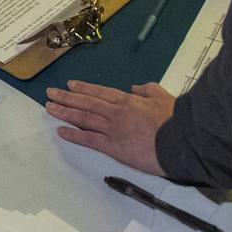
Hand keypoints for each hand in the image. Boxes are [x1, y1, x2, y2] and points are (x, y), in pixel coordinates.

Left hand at [46, 80, 172, 174]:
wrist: (181, 140)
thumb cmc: (175, 119)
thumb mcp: (162, 96)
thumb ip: (147, 90)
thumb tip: (135, 87)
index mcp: (127, 100)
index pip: (99, 92)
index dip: (83, 88)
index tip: (69, 85)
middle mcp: (115, 111)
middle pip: (86, 102)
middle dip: (66, 97)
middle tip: (50, 93)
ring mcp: (112, 128)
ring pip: (83, 117)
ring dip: (64, 112)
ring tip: (49, 107)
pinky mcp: (114, 147)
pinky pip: (89, 139)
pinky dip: (73, 134)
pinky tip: (61, 131)